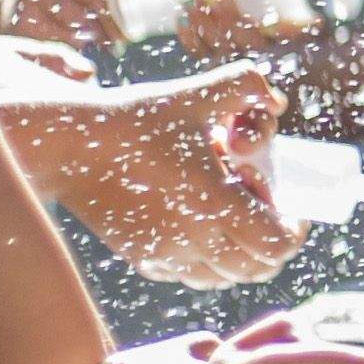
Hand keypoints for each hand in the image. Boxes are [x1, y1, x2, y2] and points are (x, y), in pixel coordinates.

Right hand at [31, 65, 297, 288]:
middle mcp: (193, 237)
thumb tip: (276, 102)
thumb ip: (245, 85)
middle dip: (271, 244)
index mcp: (215, 202)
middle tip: (266, 212)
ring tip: (234, 218)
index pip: (275, 246)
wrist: (71, 146)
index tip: (291, 211)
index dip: (292, 232)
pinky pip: (188, 276)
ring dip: (241, 256)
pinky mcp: (142, 258)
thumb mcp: (196, 93)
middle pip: (256, 269)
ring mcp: (166, 254)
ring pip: (223, 279)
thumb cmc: (136, 118)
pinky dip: (207, 262)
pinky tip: (200, 227)